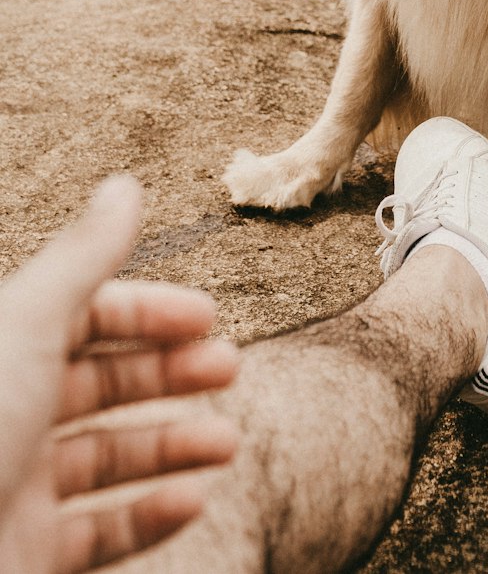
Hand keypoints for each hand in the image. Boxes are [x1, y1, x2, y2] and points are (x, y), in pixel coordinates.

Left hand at [0, 176, 239, 572]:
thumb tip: (124, 188)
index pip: (83, 316)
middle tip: (228, 369)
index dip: (147, 311)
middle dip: (171, 373)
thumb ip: (83, 258)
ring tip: (226, 442)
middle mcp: (8, 413)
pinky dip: (150, 515)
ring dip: (174, 445)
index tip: (206, 316)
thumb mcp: (27, 327)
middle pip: (101, 382)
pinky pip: (99, 531)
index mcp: (5, 351)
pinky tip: (190, 498)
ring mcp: (16, 487)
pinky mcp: (27, 553)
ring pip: (108, 457)